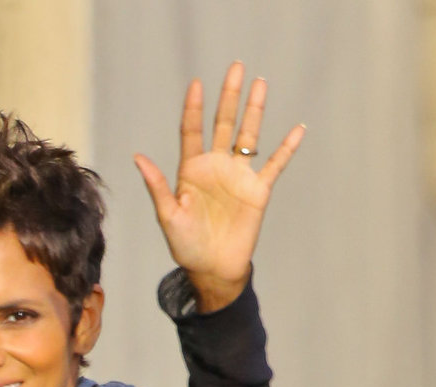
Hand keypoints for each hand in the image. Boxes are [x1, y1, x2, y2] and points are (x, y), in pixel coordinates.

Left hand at [134, 62, 304, 314]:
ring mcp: (238, 176)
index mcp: (192, 170)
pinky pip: (274, 165)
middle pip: (224, 123)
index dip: (193, 108)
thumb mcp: (168, 216)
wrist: (213, 271)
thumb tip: (138, 157)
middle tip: (236, 67)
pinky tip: (297, 129)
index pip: (192, 131)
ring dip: (254, 110)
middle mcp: (216, 167)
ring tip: (260, 83)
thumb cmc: (186, 247)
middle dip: (229, 96)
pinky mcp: (257, 191)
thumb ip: (157, 186)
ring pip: (248, 135)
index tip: (196, 84)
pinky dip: (286, 148)